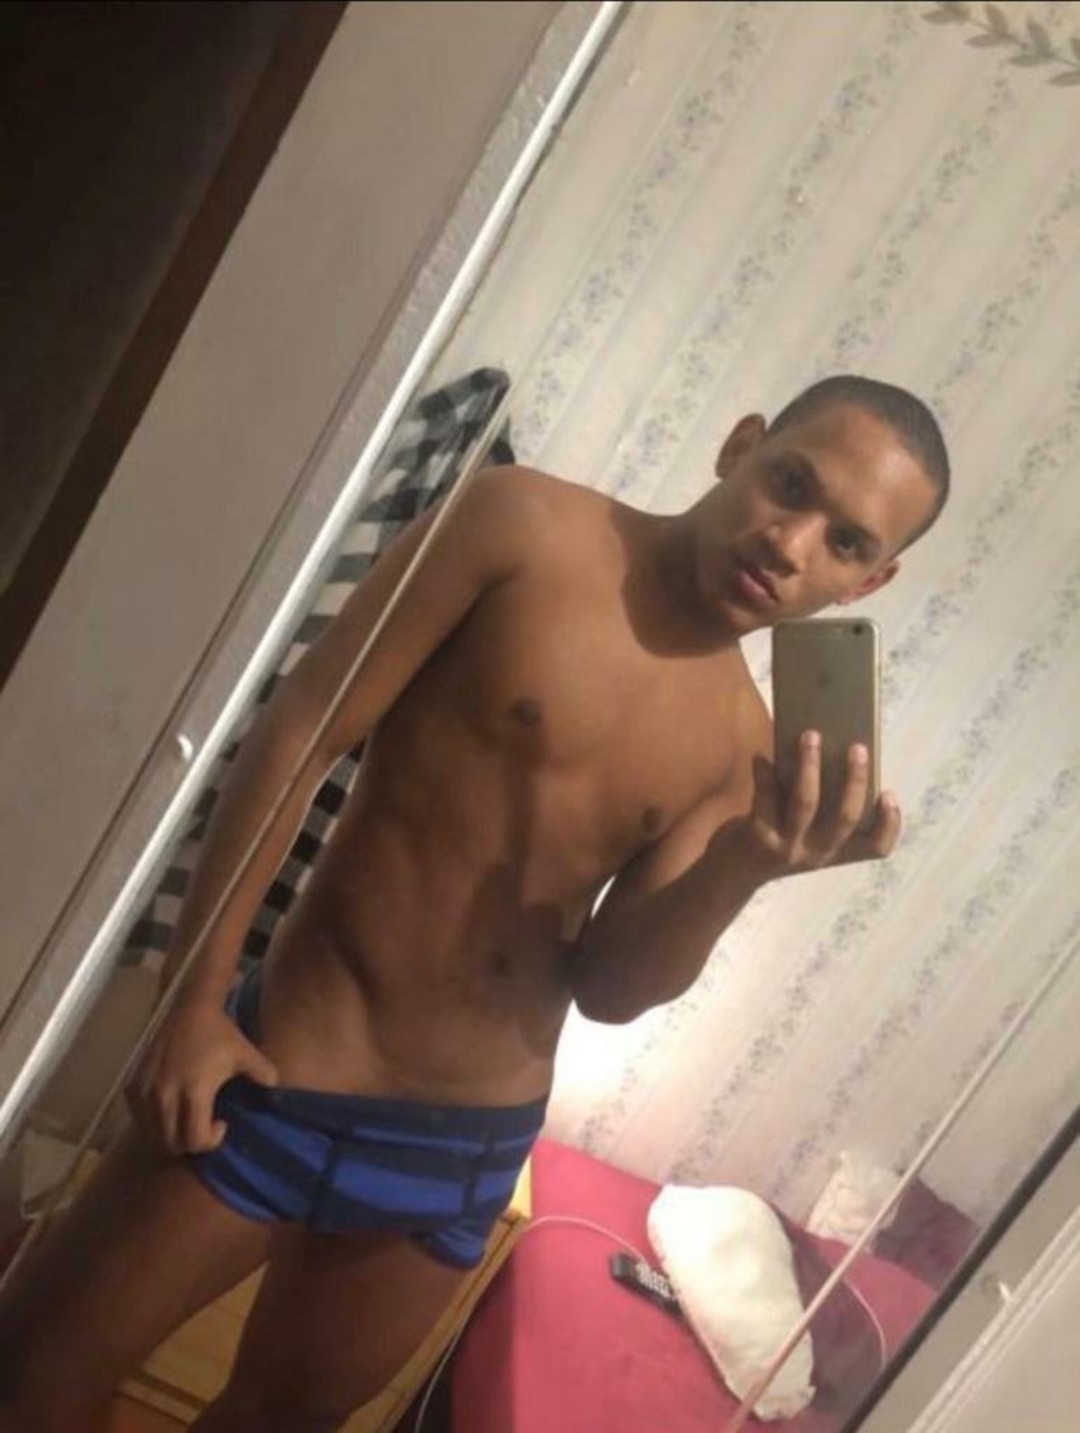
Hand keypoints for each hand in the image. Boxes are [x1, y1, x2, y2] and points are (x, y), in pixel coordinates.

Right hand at [127, 993, 278, 1155]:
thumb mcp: (246, 1054)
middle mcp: (165, 1095)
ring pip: (153, 1133)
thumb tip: (276, 1092)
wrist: (191, 1008)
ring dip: (170, 1134)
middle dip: (190, 1142)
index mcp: (194, 1091)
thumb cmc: (220, 1033)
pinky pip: (139, 1117)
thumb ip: (264, 1075)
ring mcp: (146, 1090)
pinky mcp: (133, 1084)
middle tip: (203, 1125)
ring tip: (186, 1117)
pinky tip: (168, 1107)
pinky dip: (152, 1120)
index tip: (221, 1123)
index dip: (210, 1141)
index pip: (195, 1140)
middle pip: (172, 1143)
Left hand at [740, 730, 900, 876]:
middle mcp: (816, 854)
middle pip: (845, 817)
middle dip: (855, 780)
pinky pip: (764, 798)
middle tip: (857, 747)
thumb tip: (825, 748)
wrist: (732, 872)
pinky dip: (764, 773)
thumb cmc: (776, 838)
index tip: (890, 794)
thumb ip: (820, 806)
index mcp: (835, 852)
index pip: (876, 848)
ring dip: (809, 765)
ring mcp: (787, 848)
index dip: (889, 825)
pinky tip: (762, 756)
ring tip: (810, 735)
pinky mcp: (758, 837)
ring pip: (806, 802)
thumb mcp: (804, 832)